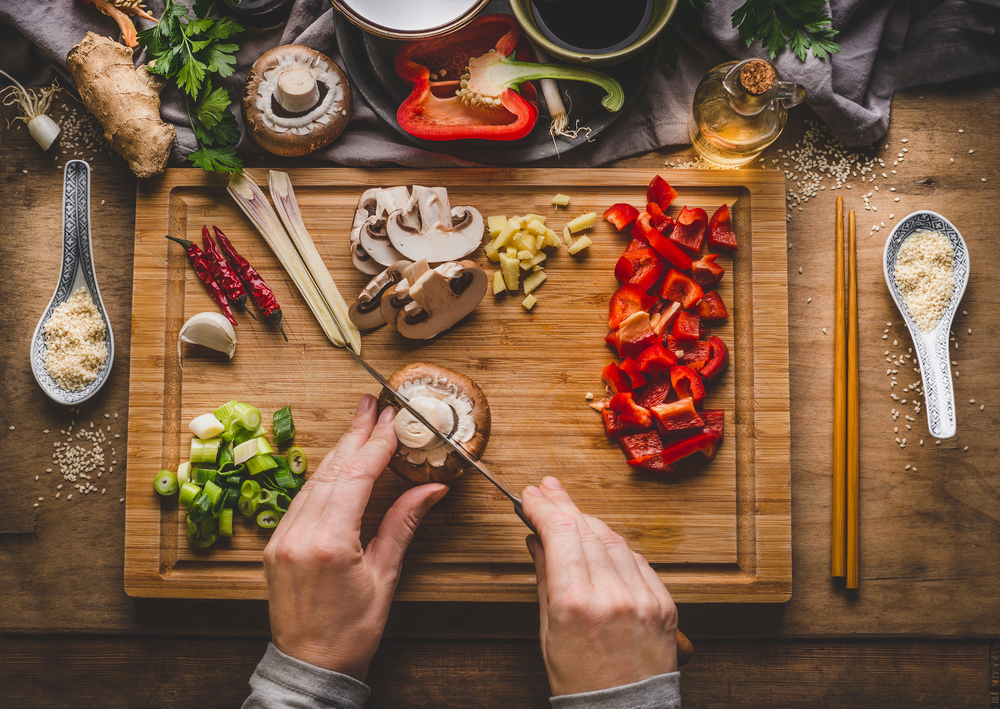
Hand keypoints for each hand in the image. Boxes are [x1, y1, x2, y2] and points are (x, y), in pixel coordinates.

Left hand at [263, 394, 448, 680]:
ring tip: (359, 425)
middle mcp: (299, 534)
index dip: (376, 443)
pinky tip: (337, 463)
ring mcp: (282, 538)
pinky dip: (323, 476)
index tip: (392, 418)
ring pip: (314, 481)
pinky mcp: (276, 545)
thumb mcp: (385, 576)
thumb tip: (432, 488)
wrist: (310, 666)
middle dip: (355, 434)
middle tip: (372, 404)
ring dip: (339, 451)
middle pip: (331, 470)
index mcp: (329, 542)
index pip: (356, 477)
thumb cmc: (352, 631)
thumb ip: (403, 524)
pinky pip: (301, 499)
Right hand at [522, 476, 677, 696]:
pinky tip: (601, 541)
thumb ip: (545, 578)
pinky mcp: (664, 604)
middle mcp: (613, 595)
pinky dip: (617, 547)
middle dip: (563, 504)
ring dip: (589, 522)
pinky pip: (638, 560)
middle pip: (586, 528)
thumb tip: (537, 540)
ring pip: (614, 539)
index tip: (530, 495)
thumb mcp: (549, 631)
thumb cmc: (580, 681)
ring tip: (571, 513)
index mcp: (576, 603)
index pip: (559, 532)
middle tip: (547, 489)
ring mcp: (643, 598)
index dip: (543, 506)